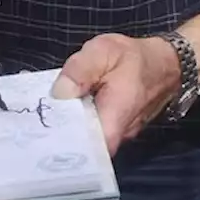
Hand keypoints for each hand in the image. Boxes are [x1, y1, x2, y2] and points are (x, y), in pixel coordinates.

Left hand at [51, 34, 180, 153]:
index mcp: (115, 117)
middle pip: (84, 145)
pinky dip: (77, 122)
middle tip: (33, 124)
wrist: (165, 63)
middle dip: (59, 136)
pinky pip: (93, 129)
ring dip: (67, 128)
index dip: (64, 145)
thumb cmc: (133, 57)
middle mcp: (118, 133)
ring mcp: (117, 133)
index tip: (42, 136)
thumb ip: (80, 71)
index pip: (88, 147)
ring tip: (41, 118)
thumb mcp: (102, 52)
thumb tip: (59, 93)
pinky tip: (59, 111)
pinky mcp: (114, 128)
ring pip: (87, 137)